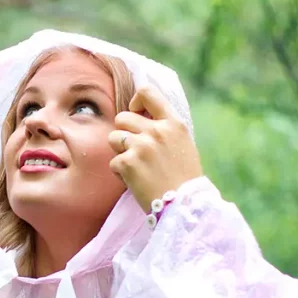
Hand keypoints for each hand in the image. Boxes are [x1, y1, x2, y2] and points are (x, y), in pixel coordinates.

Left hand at [107, 86, 202, 212]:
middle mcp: (157, 131)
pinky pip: (113, 162)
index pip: (147, 92)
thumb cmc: (184, 178)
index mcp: (173, 123)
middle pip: (122, 117)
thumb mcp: (182, 144)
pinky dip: (121, 173)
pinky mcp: (127, 163)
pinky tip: (136, 181)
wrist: (185, 205)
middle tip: (135, 150)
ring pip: (113, 137)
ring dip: (120, 151)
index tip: (136, 113)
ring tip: (137, 166)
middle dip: (124, 133)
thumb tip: (141, 114)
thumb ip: (164, 128)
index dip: (136, 101)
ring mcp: (141, 146)